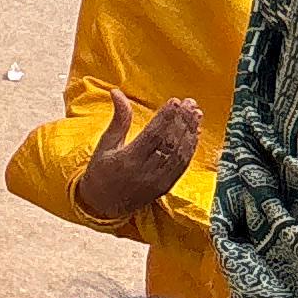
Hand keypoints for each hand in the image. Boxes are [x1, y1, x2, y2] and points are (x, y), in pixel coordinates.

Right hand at [76, 90, 201, 223]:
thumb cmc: (101, 171)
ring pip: (179, 154)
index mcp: (128, 160)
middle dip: (182, 121)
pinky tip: (195, 134)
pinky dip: (190, 149)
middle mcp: (146, 172)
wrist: (103, 205)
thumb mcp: (105, 144)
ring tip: (196, 114)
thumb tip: (117, 92)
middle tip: (190, 103)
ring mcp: (158, 181)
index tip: (175, 101)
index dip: (166, 118)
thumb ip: (118, 119)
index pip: (153, 135)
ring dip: (190, 132)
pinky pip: (181, 166)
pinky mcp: (166, 187)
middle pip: (169, 143)